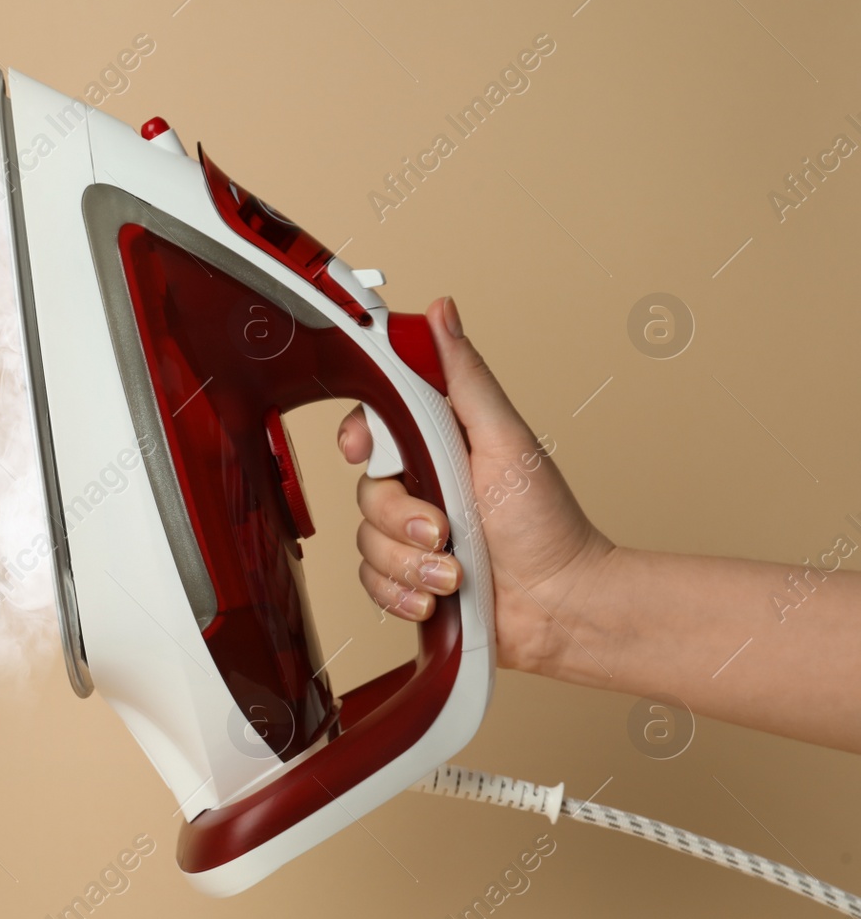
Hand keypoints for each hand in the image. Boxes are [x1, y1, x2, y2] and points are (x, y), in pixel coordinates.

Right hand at [337, 296, 613, 672]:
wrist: (560, 604)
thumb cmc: (546, 524)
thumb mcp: (505, 439)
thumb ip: (466, 379)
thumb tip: (442, 313)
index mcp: (438, 446)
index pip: (372, 426)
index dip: (358, 437)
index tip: (363, 450)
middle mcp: (421, 488)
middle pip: (366, 493)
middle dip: (404, 519)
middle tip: (446, 530)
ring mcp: (412, 537)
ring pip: (366, 543)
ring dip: (410, 563)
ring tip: (455, 572)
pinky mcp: (407, 580)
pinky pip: (371, 584)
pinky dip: (402, 593)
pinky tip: (436, 596)